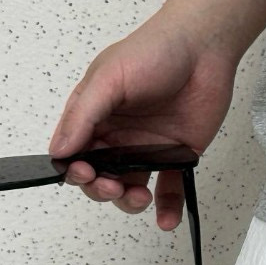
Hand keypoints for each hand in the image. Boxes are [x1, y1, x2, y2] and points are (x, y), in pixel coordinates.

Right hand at [47, 9, 238, 228]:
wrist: (205, 46)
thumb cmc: (154, 50)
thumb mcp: (108, 77)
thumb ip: (84, 115)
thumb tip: (60, 149)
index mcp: (95, 116)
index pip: (74, 154)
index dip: (75, 169)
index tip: (85, 173)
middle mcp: (119, 135)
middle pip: (99, 176)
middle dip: (101, 188)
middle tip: (113, 185)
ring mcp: (148, 147)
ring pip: (130, 186)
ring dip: (129, 200)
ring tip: (138, 196)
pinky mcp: (178, 154)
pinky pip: (168, 188)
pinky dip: (166, 207)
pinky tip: (165, 218)